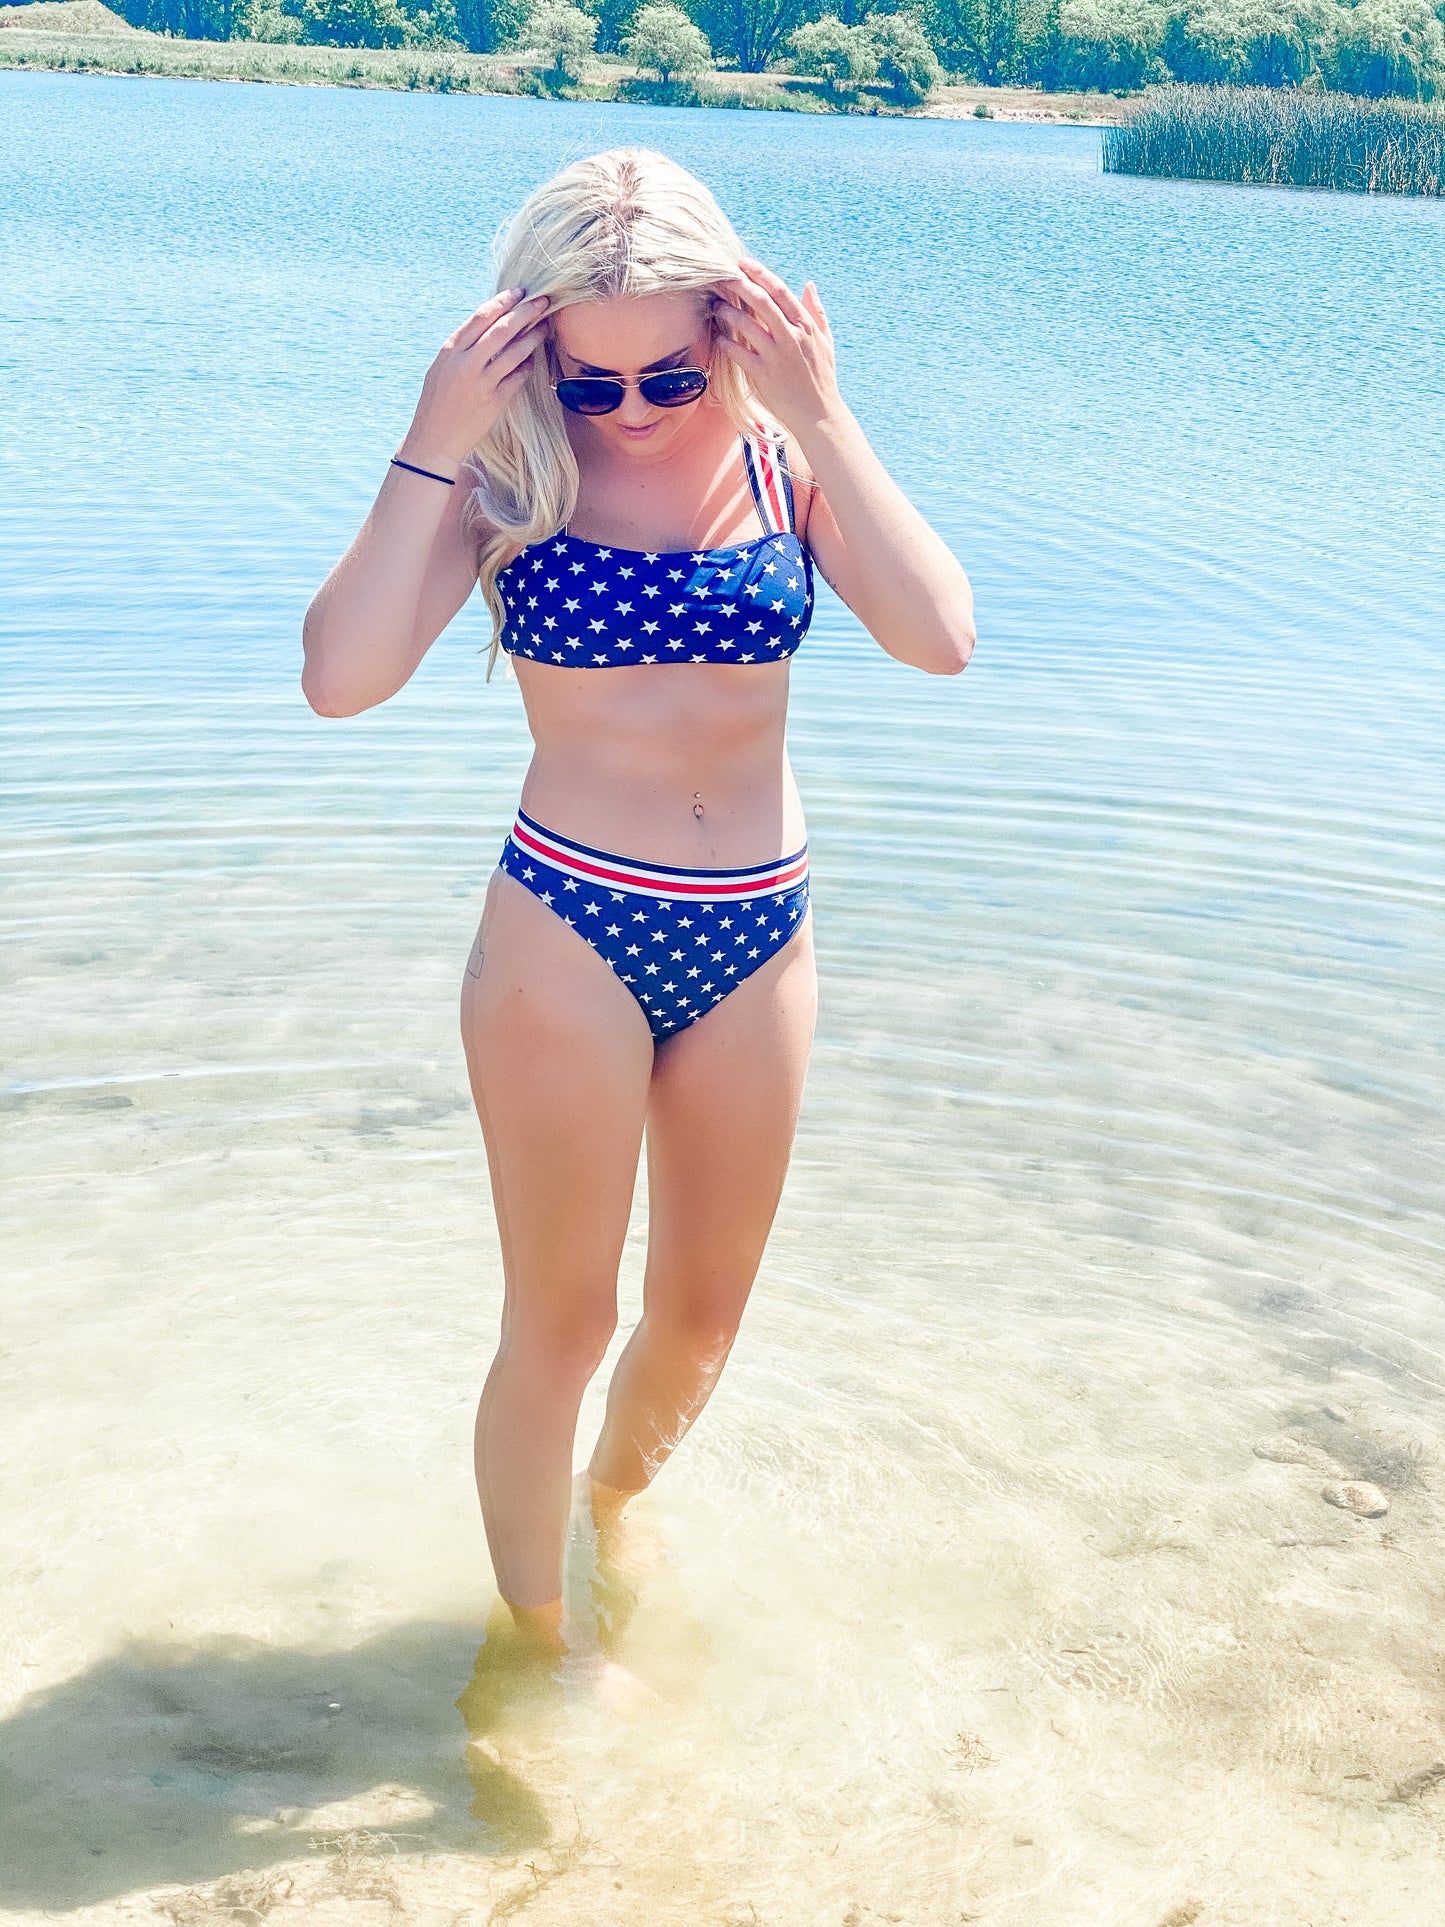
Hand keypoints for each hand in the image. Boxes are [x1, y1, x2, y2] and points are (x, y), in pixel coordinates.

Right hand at [399, 288, 549, 473]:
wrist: (434, 440)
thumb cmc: (437, 403)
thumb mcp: (441, 368)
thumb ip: (462, 348)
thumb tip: (489, 326)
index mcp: (451, 350)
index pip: (481, 317)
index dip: (503, 301)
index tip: (520, 292)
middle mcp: (465, 363)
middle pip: (501, 329)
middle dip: (525, 312)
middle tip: (544, 301)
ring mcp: (481, 383)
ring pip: (514, 352)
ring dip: (533, 337)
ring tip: (546, 327)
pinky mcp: (494, 402)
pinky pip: (517, 378)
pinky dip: (527, 366)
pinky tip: (533, 359)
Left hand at [712, 258, 842, 436]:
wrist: (819, 414)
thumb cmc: (821, 377)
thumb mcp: (825, 341)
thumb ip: (817, 312)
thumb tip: (809, 285)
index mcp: (805, 326)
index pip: (780, 291)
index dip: (760, 274)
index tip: (743, 263)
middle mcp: (791, 337)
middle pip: (761, 301)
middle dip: (739, 285)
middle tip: (720, 276)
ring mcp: (777, 356)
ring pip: (747, 325)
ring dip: (728, 312)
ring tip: (716, 307)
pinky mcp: (764, 375)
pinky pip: (739, 354)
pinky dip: (727, 343)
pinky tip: (719, 338)